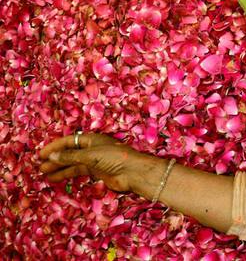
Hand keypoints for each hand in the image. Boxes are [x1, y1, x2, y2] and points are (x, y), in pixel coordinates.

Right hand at [39, 133, 156, 192]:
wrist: (133, 173)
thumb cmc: (115, 158)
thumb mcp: (91, 156)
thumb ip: (71, 156)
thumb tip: (52, 156)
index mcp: (91, 139)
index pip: (69, 141)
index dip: (54, 147)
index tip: (41, 154)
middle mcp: (91, 148)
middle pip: (69, 152)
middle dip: (55, 158)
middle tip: (39, 166)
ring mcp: (94, 160)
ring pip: (72, 163)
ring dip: (59, 167)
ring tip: (44, 173)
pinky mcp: (97, 172)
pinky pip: (78, 172)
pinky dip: (67, 174)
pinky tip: (56, 178)